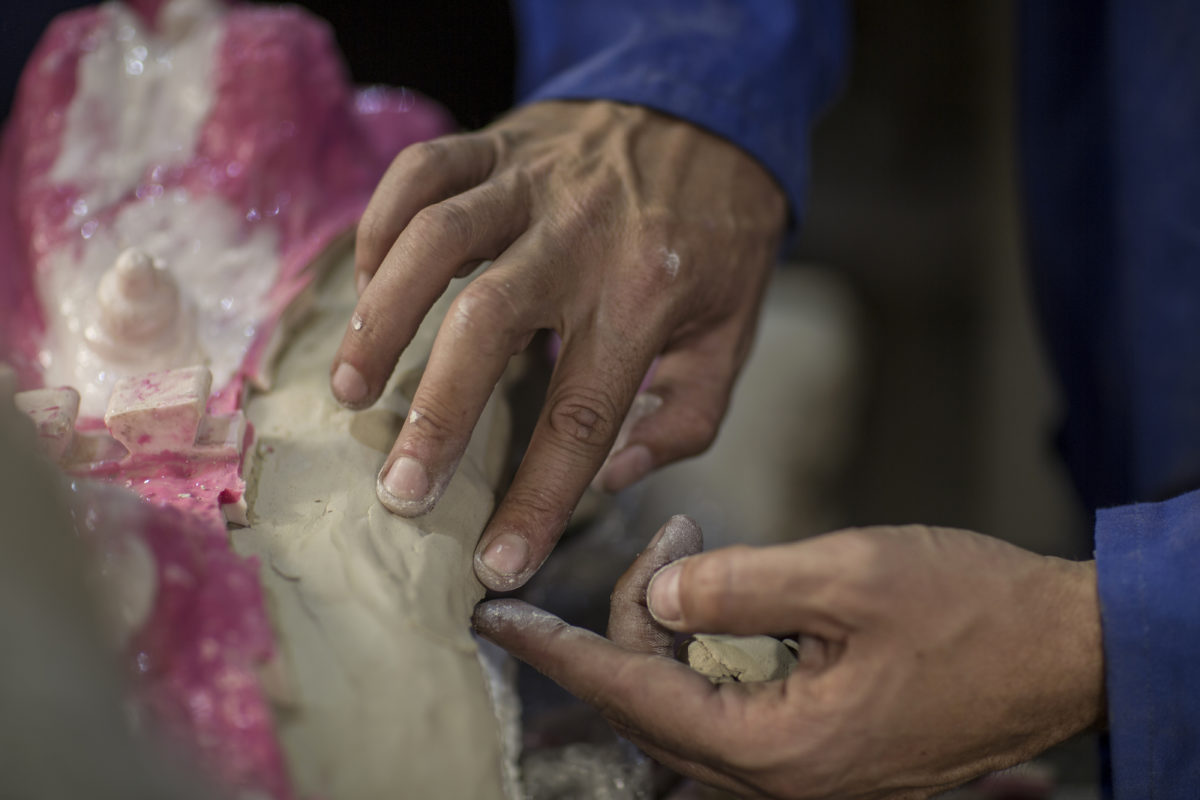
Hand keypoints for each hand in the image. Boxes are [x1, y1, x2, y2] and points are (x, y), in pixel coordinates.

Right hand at [329, 100, 785, 589]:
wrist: (711, 113)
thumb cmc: (716, 238)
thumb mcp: (733, 333)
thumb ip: (686, 415)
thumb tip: (614, 475)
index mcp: (646, 295)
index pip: (584, 414)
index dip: (539, 496)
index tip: (498, 561)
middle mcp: (581, 237)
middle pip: (488, 325)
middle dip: (435, 415)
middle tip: (398, 491)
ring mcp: (531, 183)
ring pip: (436, 241)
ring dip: (381, 319)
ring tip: (348, 392)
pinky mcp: (497, 142)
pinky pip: (420, 174)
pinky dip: (380, 229)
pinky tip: (369, 287)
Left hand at [473, 522, 1105, 798]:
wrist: (1068, 650)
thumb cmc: (975, 611)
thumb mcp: (848, 576)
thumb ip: (738, 586)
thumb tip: (663, 593)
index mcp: (782, 748)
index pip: (635, 696)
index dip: (560, 652)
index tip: (500, 619)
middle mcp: (784, 777)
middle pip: (659, 702)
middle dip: (636, 620)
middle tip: (667, 539)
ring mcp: (807, 770)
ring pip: (695, 704)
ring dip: (679, 629)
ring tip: (699, 549)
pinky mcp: (827, 748)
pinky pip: (737, 705)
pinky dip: (718, 647)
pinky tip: (735, 595)